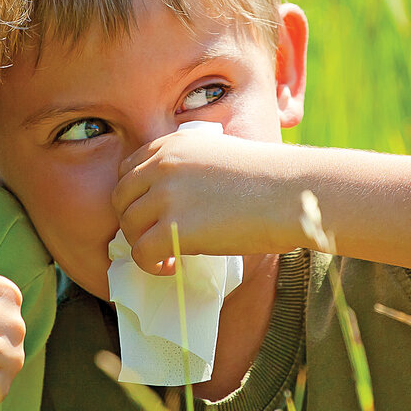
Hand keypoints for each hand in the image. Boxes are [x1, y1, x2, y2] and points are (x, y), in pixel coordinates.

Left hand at [112, 131, 291, 272]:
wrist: (289, 192)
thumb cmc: (268, 177)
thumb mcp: (219, 154)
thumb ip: (190, 168)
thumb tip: (175, 199)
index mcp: (172, 144)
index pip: (128, 169)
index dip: (134, 195)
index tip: (149, 213)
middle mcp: (162, 165)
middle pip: (121, 198)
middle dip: (133, 221)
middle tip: (154, 238)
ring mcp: (165, 195)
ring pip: (128, 226)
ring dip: (142, 244)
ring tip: (166, 255)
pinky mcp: (173, 228)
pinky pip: (141, 252)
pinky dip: (151, 265)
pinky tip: (172, 267)